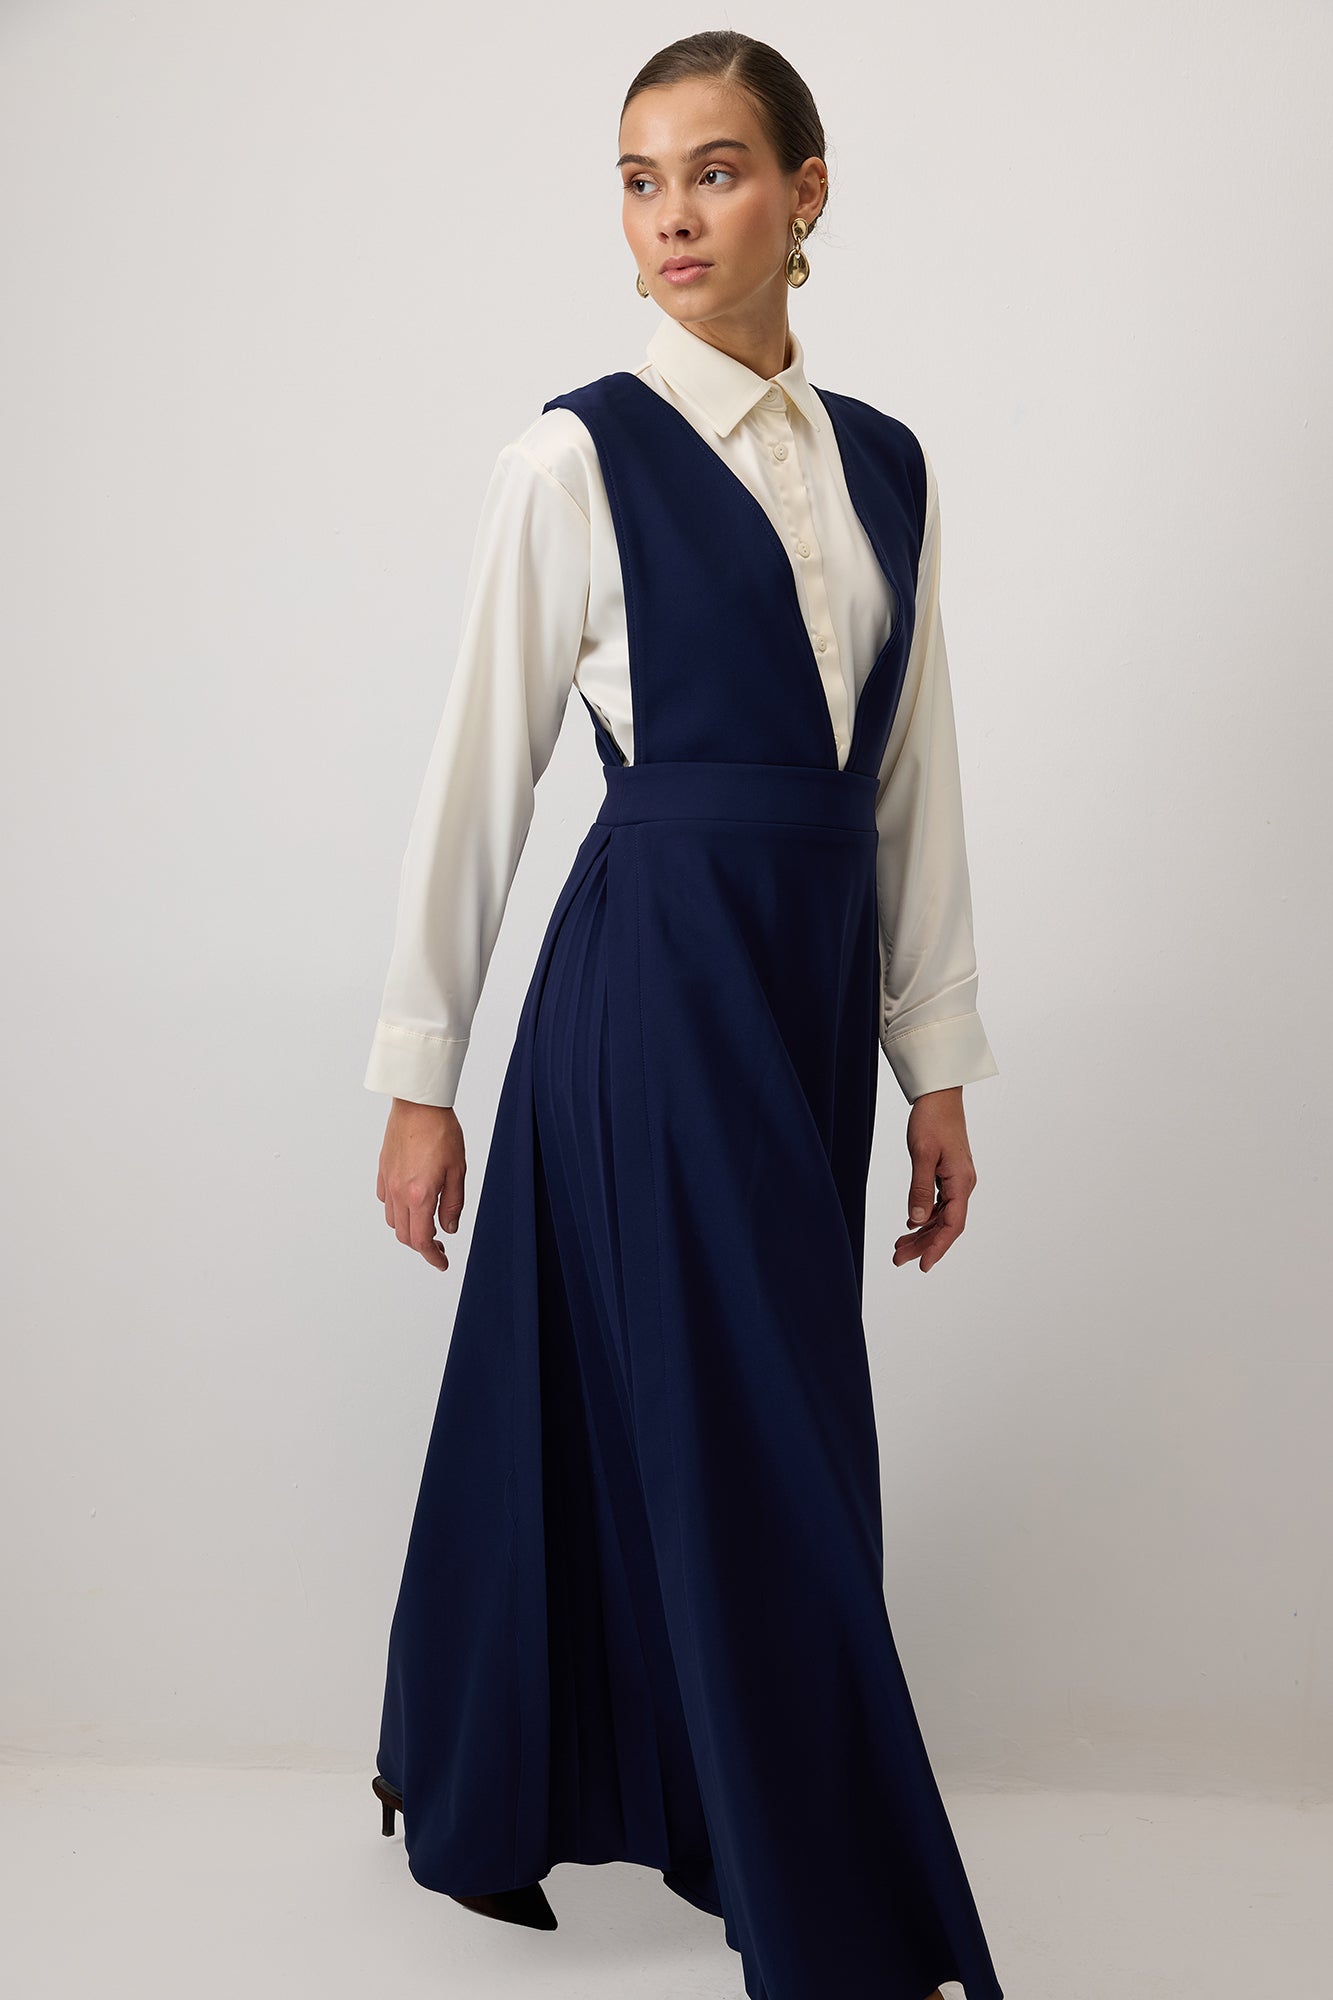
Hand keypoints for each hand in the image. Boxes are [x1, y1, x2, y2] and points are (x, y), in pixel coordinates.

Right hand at [375, 1098, 466, 1270]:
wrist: (418, 1105)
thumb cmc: (441, 1132)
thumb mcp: (458, 1170)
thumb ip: (453, 1203)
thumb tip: (449, 1228)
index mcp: (419, 1195)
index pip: (422, 1239)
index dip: (432, 1256)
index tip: (441, 1263)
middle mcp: (399, 1193)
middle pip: (405, 1235)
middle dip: (422, 1246)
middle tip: (440, 1245)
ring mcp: (388, 1182)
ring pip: (393, 1221)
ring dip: (409, 1229)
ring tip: (426, 1224)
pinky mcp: (383, 1171)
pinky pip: (386, 1202)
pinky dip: (397, 1211)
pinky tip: (411, 1203)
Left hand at [892, 1086, 976, 1273]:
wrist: (939, 1095)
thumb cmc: (932, 1119)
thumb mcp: (922, 1154)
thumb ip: (920, 1189)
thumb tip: (918, 1221)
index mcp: (961, 1181)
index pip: (953, 1224)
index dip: (938, 1247)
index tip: (923, 1266)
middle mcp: (963, 1184)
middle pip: (946, 1224)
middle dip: (923, 1245)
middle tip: (898, 1260)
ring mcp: (957, 1180)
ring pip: (941, 1216)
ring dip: (922, 1233)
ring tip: (899, 1248)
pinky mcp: (949, 1174)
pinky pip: (939, 1203)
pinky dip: (924, 1217)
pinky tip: (910, 1226)